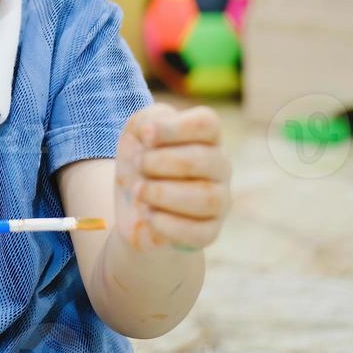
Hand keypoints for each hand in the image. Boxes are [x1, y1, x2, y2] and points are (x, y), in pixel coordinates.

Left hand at [113, 103, 230, 252]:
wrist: (133, 205)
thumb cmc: (140, 160)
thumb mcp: (136, 131)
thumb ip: (148, 120)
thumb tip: (151, 133)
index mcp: (206, 136)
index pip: (207, 123)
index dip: (174, 128)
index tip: (146, 136)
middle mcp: (219, 166)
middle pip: (205, 159)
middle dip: (162, 162)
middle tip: (139, 164)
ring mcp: (219, 200)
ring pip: (207, 198)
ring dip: (163, 193)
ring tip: (139, 191)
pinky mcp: (210, 231)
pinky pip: (200, 232)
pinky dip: (169, 224)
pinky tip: (149, 215)